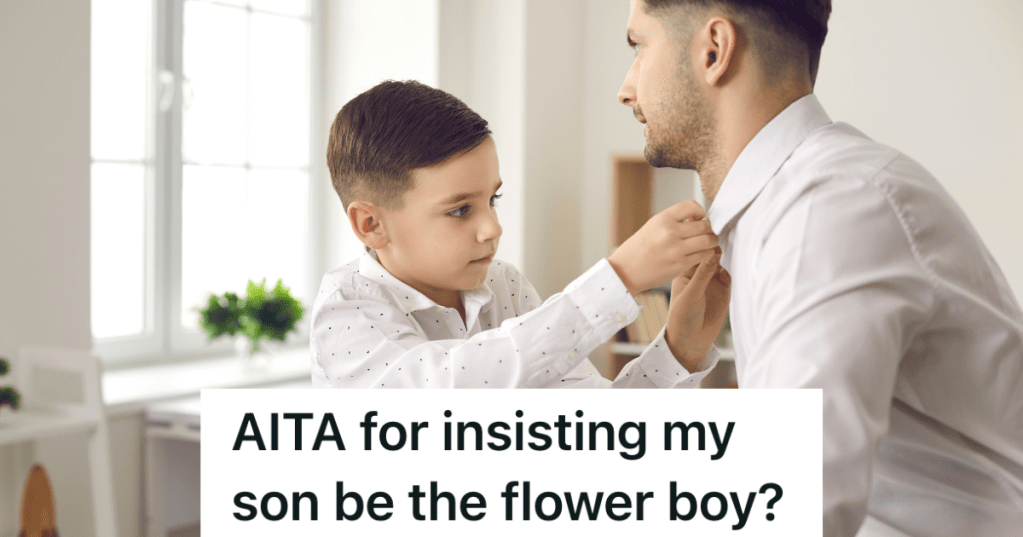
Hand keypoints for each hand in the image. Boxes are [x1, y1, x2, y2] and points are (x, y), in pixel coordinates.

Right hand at [607, 200, 717, 295]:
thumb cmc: (638, 250)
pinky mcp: (681, 264)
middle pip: (704, 224)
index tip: (700, 217)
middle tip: (707, 232)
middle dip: (709, 228)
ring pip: (708, 240)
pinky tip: (703, 254)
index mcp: (662, 219)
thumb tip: (696, 218)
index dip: (700, 211)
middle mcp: (670, 232)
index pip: (692, 206)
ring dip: (712, 241)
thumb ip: (673, 221)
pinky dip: (708, 253)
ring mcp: (676, 249)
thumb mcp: (652, 226)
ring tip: (709, 243)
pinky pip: (704, 255)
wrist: (626, 271)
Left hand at [665, 248, 730, 371]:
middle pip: (708, 252)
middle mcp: (699, 272)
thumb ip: (703, 274)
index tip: (706, 232)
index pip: (693, 251)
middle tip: (719, 238)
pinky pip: (731, 272)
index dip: (699, 241)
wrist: (691, 340)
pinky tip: (736, 260)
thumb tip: (713, 252)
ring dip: (725, 253)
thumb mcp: (691, 293)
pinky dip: (735, 265)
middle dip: (714, 244)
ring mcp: (712, 279)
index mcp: (684, 271)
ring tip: (727, 248)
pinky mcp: (725, 287)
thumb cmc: (682, 317)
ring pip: (721, 260)